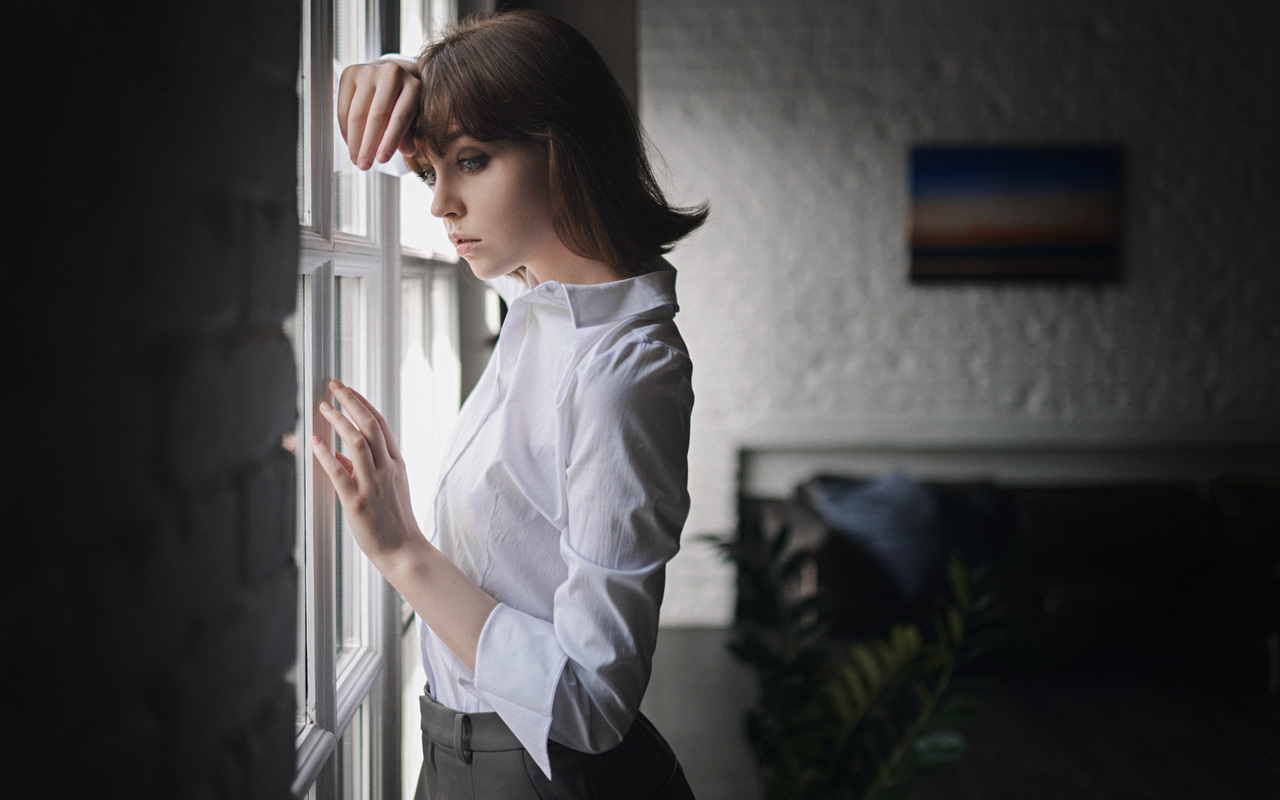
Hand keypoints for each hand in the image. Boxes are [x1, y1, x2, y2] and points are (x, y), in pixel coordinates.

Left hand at [311, 379, 420, 564]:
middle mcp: (387, 470)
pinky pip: (339, 473)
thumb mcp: (387, 488)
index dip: (363, 403)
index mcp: (396, 464)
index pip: (380, 424)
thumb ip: (363, 469)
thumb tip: (336, 455)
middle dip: (350, 402)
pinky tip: (314, 443)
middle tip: (334, 387)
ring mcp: (374, 485)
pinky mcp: (358, 503)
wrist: (404, 551)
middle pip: (370, 425)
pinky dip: (325, 455)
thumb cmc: (395, 521)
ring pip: (357, 443)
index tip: (348, 390)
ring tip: (324, 408)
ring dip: (338, 421)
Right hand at [337, 60, 421, 169]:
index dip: (390, 140)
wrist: (389, 77)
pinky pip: (343, 107)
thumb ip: (409, 134)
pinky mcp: (350, 73)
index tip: (382, 161)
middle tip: (364, 166)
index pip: (400, 117)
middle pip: (377, 116)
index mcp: (413, 86)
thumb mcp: (413, 118)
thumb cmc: (404, 104)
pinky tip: (350, 144)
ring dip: (355, 140)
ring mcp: (369, 71)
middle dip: (369, 145)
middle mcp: (392, 73)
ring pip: (357, 113)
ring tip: (356, 159)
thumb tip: (408, 150)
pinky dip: (345, 129)